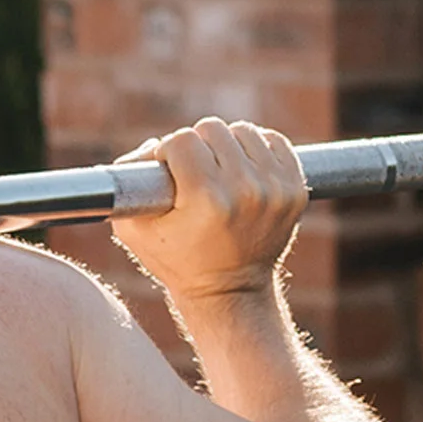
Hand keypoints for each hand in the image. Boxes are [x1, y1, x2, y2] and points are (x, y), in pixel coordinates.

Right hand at [112, 118, 308, 300]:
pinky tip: (244, 169)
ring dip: (228, 146)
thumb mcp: (134, 229)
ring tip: (219, 172)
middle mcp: (246, 190)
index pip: (183, 139)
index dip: (169, 153)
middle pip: (213, 129)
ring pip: (244, 131)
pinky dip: (257, 149)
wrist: (231, 292)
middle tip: (194, 173)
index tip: (170, 172)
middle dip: (198, 148)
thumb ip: (127, 179)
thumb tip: (152, 145)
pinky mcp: (295, 189)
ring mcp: (276, 189)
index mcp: (206, 198)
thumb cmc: (177, 261)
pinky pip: (274, 141)